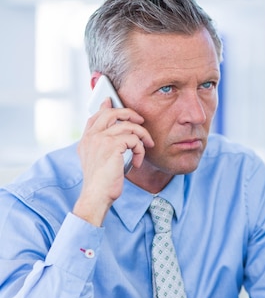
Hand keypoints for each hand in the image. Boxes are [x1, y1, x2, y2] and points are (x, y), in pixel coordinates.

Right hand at [74, 99, 153, 225]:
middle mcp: (91, 137)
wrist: (96, 196)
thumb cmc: (101, 183)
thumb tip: (118, 134)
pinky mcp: (112, 146)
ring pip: (128, 126)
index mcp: (86, 140)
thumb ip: (104, 146)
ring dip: (142, 136)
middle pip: (112, 113)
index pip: (95, 116)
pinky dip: (140, 150)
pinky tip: (137, 162)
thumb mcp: (100, 162)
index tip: (111, 101)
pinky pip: (134, 139)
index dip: (105, 107)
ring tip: (145, 148)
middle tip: (141, 121)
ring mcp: (101, 140)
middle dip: (130, 114)